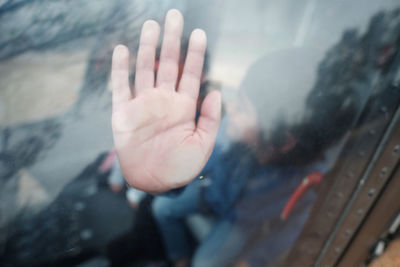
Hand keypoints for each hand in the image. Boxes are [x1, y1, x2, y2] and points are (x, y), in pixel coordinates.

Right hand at [111, 9, 220, 192]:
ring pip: (146, 69)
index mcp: (184, 107)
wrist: (154, 183)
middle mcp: (164, 100)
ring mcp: (143, 104)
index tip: (199, 33)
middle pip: (168, 64)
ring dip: (148, 47)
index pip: (191, 74)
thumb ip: (210, 119)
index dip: (195, 54)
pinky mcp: (123, 113)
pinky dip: (121, 69)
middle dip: (172, 40)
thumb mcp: (203, 145)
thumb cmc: (180, 167)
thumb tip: (216, 91)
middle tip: (174, 16)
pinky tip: (123, 50)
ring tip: (152, 25)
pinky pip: (121, 87)